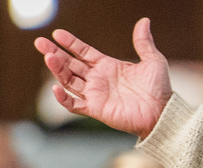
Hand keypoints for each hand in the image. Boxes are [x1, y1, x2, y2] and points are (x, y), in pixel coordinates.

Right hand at [35, 18, 172, 137]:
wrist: (162, 112)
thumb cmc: (159, 89)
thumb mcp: (153, 60)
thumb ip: (144, 42)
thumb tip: (144, 21)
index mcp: (107, 66)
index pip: (83, 52)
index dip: (70, 43)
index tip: (58, 34)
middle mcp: (98, 79)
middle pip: (70, 64)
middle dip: (54, 53)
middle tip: (40, 43)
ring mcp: (95, 94)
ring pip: (69, 81)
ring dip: (57, 70)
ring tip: (48, 57)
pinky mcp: (96, 109)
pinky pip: (74, 105)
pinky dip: (63, 98)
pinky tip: (55, 87)